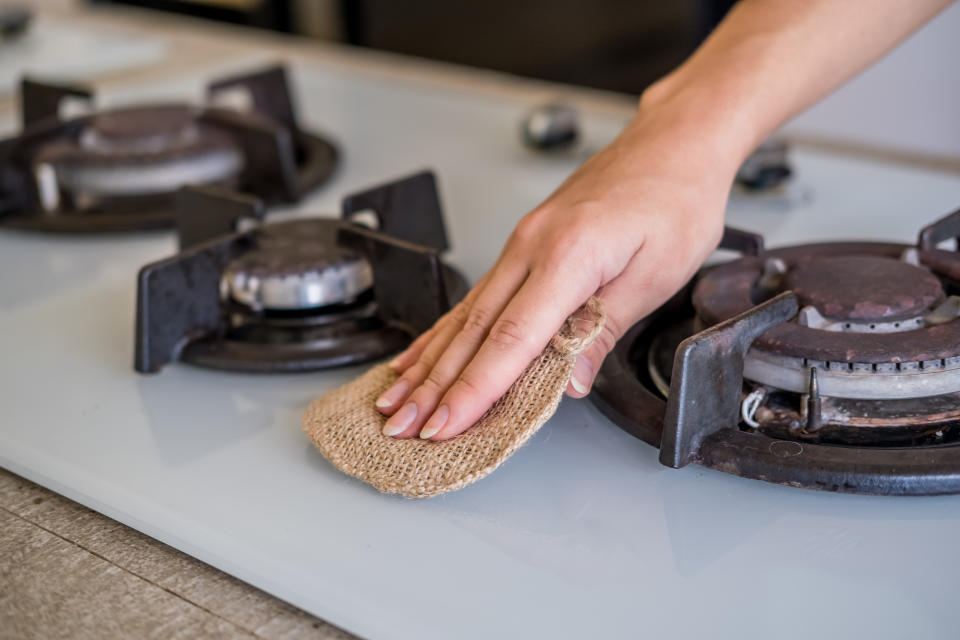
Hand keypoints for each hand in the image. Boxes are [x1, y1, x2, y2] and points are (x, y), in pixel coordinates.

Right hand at [375, 99, 740, 440]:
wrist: (673, 143)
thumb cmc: (673, 199)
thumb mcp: (655, 275)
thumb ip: (603, 331)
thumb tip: (567, 384)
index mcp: (567, 254)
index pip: (511, 338)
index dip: (474, 388)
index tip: (445, 423)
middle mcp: (531, 246)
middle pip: (473, 330)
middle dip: (434, 386)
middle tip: (402, 427)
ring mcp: (521, 244)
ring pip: (465, 314)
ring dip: (428, 362)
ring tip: (395, 399)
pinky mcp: (523, 245)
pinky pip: (476, 296)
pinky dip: (444, 330)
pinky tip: (422, 352)